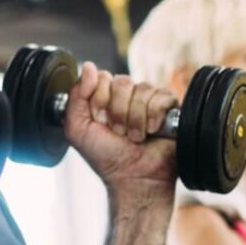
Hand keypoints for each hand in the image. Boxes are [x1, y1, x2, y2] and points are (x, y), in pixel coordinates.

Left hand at [63, 63, 176, 192]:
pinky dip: (153, 118)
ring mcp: (149, 100)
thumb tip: (88, 66)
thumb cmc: (106, 157)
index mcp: (105, 97)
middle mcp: (127, 96)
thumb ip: (75, 96)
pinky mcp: (170, 106)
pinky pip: (162, 96)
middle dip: (117, 113)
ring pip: (142, 89)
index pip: (102, 77)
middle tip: (119, 133)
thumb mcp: (77, 128)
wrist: (134, 177)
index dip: (100, 101)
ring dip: (135, 119)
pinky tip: (152, 132)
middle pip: (122, 82)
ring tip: (135, 137)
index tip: (101, 123)